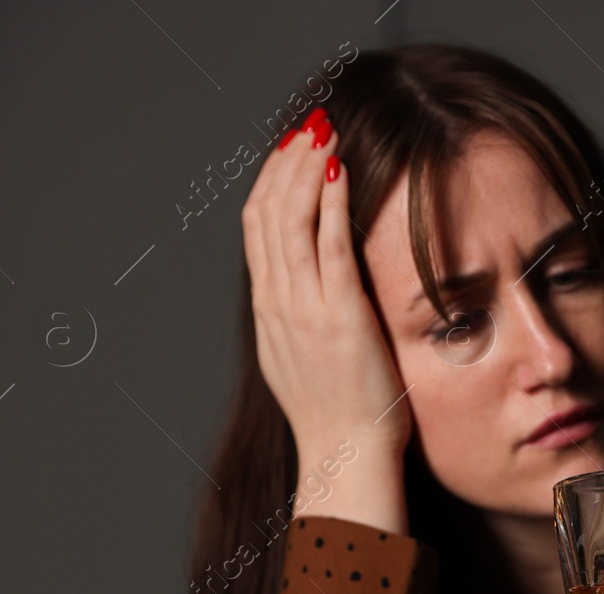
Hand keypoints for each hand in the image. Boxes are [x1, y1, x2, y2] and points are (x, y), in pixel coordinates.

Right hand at [241, 109, 409, 458]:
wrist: (346, 458)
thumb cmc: (340, 418)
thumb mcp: (308, 360)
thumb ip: (305, 320)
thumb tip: (314, 292)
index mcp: (270, 312)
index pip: (257, 229)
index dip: (271, 182)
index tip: (291, 150)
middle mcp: (278, 305)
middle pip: (267, 213)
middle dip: (286, 162)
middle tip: (309, 124)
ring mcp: (304, 310)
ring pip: (290, 220)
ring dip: (306, 169)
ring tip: (324, 132)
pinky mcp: (339, 318)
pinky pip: (328, 248)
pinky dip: (331, 203)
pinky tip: (341, 171)